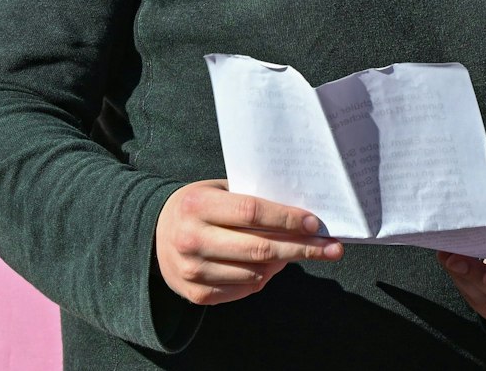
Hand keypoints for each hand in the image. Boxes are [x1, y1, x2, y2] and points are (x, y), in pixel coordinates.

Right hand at [154, 180, 342, 306]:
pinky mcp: (197, 294)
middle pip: (260, 248)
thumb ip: (250, 201)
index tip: (315, 223)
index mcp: (197, 206)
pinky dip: (264, 277)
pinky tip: (272, 266)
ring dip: (284, 263)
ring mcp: (193, 270)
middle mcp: (192, 239)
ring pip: (256, 273)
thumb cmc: (197, 207)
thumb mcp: (216, 192)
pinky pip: (244, 289)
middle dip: (302, 248)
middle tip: (331, 247)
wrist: (154, 235)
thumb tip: (299, 217)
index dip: (287, 218)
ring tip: (297, 252)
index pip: (252, 212)